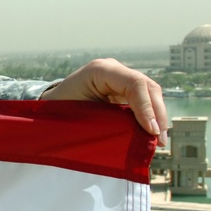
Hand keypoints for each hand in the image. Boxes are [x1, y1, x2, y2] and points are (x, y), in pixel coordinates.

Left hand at [40, 58, 167, 145]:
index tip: (151, 131)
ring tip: (160, 141)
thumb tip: (138, 138)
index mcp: (100, 70)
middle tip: (159, 140)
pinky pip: (145, 100)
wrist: (50, 105)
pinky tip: (155, 134)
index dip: (147, 107)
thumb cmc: (59, 110)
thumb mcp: (80, 114)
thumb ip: (107, 122)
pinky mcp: (124, 89)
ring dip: (158, 117)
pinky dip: (152, 116)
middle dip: (158, 114)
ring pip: (151, 93)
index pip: (134, 83)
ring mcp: (121, 78)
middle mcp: (114, 70)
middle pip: (148, 87)